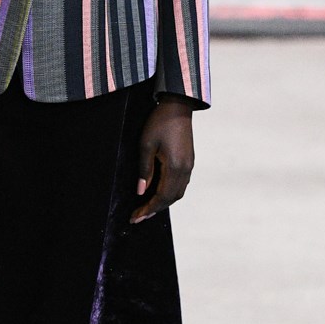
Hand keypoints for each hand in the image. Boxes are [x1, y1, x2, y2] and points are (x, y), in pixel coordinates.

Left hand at [131, 96, 194, 223]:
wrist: (178, 107)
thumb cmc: (159, 123)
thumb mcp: (145, 145)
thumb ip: (144, 170)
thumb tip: (141, 192)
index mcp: (175, 167)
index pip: (161, 196)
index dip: (148, 209)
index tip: (135, 217)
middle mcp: (185, 170)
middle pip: (171, 198)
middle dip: (154, 209)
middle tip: (138, 217)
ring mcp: (189, 166)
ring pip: (177, 193)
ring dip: (163, 203)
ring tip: (147, 208)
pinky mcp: (189, 161)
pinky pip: (181, 184)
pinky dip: (170, 193)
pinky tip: (159, 193)